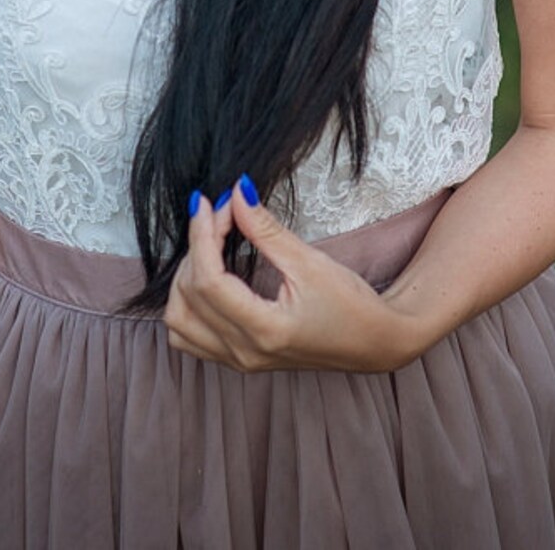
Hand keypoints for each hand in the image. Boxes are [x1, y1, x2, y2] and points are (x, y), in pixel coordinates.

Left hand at [163, 176, 415, 373]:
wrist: (375, 343)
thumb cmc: (351, 304)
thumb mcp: (310, 262)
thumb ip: (267, 230)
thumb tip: (236, 192)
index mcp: (265, 330)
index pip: (209, 280)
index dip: (201, 235)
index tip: (208, 202)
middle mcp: (245, 352)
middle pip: (188, 297)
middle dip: (196, 247)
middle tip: (220, 215)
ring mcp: (239, 361)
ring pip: (179, 322)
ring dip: (184, 278)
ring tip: (210, 246)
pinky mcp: (239, 359)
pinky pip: (189, 336)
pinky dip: (186, 304)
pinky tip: (207, 277)